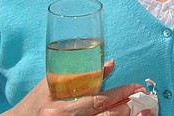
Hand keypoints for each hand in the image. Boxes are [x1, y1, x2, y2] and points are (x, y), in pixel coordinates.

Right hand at [3, 59, 148, 115]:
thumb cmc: (33, 103)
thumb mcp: (52, 85)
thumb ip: (80, 74)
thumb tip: (111, 63)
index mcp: (58, 110)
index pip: (96, 101)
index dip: (119, 93)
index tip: (135, 87)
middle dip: (126, 108)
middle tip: (141, 99)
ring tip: (139, 112)